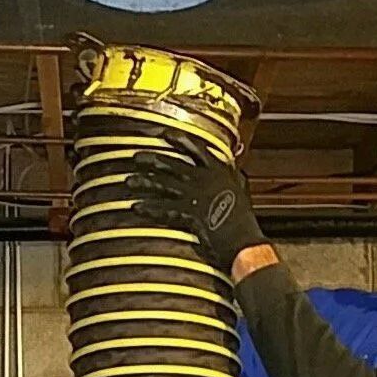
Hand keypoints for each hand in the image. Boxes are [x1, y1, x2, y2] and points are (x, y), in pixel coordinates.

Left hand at [127, 131, 267, 273]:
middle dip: (153, 159)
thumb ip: (234, 180)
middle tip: (137, 157)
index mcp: (220, 171)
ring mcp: (198, 195)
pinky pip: (165, 209)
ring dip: (146, 182)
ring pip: (166, 184)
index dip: (181, 140)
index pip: (197, 149)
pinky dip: (150, 208)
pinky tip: (137, 207)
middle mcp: (207, 178)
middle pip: (174, 164)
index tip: (165, 133)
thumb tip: (235, 172)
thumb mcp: (241, 193)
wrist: (247, 243)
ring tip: (129, 181)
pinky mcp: (190, 213)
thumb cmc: (245, 221)